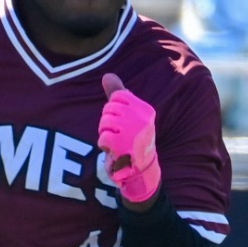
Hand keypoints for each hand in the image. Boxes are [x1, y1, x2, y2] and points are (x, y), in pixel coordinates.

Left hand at [98, 72, 159, 204]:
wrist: (140, 171)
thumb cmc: (132, 140)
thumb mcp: (128, 115)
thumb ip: (118, 94)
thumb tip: (107, 75)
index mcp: (145, 109)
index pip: (118, 96)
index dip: (114, 110)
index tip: (123, 123)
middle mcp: (142, 119)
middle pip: (109, 109)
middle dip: (109, 123)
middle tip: (120, 135)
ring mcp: (133, 132)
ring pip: (104, 123)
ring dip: (106, 134)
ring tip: (117, 142)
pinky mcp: (123, 145)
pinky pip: (102, 138)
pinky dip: (104, 146)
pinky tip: (115, 151)